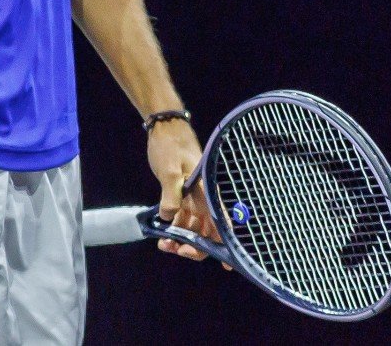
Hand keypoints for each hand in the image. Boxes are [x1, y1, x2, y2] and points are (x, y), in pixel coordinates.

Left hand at [147, 120, 220, 261]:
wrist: (164, 128)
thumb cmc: (171, 144)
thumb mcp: (170, 169)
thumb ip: (170, 194)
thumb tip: (169, 218)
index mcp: (206, 191)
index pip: (222, 222)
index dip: (226, 243)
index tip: (228, 263)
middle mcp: (203, 197)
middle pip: (207, 231)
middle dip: (195, 246)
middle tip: (177, 250)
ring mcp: (192, 197)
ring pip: (192, 227)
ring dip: (181, 239)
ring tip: (164, 245)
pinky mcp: (180, 195)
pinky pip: (180, 218)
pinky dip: (173, 229)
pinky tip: (161, 235)